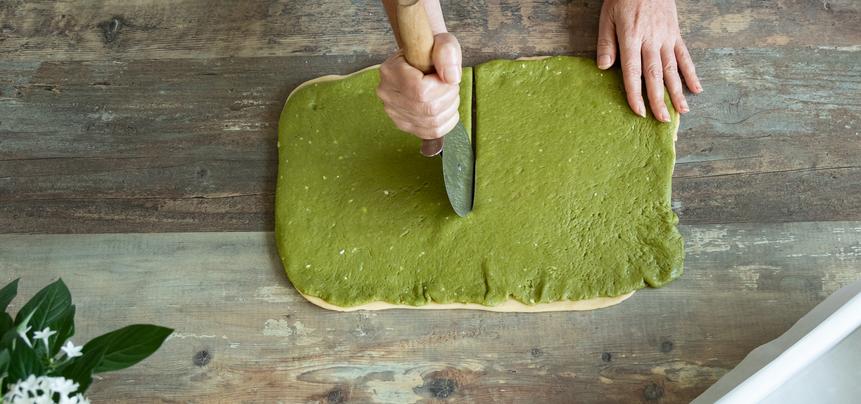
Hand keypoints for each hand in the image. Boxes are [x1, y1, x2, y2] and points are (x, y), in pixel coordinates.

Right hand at [376, 33, 461, 155]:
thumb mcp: (441, 42)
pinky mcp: (402, 123)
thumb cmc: (429, 50)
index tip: (446, 75)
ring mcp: (393, 111)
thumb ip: (447, 52)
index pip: (421, 91)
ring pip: (431, 123)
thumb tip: (452, 78)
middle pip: (428, 109)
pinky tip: (445, 108)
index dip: (443, 87)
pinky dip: (445, 122)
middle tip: (449, 85)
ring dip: (449, 109)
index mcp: (391, 71)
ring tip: (447, 94)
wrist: (419, 58)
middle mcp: (387, 93)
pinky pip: (430, 132)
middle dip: (449, 98)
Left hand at [596, 0, 701, 121]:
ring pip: (672, 69)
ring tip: (682, 111)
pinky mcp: (675, 34)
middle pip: (655, 75)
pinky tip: (696, 88)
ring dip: (677, 91)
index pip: (633, 72)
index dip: (635, 93)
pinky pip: (684, 56)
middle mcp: (651, 41)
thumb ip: (606, 43)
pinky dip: (691, 73)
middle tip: (663, 120)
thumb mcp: (607, 17)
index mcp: (631, 38)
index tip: (639, 111)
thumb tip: (604, 68)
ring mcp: (666, 38)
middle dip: (659, 99)